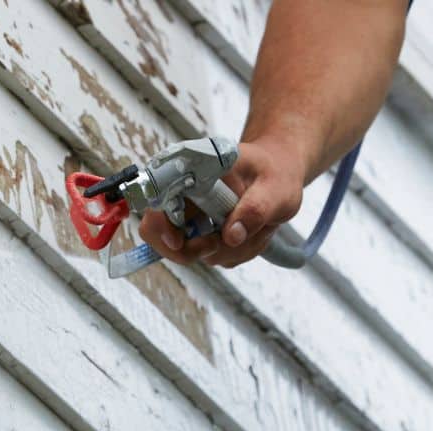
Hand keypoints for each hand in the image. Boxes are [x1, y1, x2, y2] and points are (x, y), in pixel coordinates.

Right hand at [138, 140, 304, 267]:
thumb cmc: (274, 171)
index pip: (155, 200)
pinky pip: (212, 257)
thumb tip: (231, 236)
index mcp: (191, 173)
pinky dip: (236, 253)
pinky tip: (253, 233)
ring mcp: (193, 219)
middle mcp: (184, 197)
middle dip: (193, 249)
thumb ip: (255, 209)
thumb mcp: (275, 187)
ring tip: (256, 228)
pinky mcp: (205, 235)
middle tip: (221, 241)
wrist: (277, 173)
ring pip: (192, 252)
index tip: (178, 241)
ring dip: (228, 250)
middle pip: (161, 236)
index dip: (159, 226)